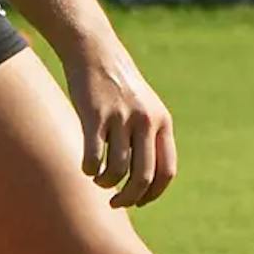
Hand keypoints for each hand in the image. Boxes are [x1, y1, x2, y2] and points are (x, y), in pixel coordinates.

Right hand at [62, 35, 177, 209]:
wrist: (95, 51)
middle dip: (129, 198)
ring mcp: (121, 117)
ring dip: (106, 183)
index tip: (139, 202)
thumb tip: (143, 181)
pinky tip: (86, 167)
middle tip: (115, 202)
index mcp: (162, 122)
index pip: (166, 171)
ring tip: (99, 180)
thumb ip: (149, 137)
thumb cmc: (118, 85)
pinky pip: (94, 157)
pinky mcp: (95, 115)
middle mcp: (145, 120)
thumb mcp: (144, 107)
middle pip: (143, 177)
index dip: (153, 194)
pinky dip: (89, 170)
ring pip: (117, 171)